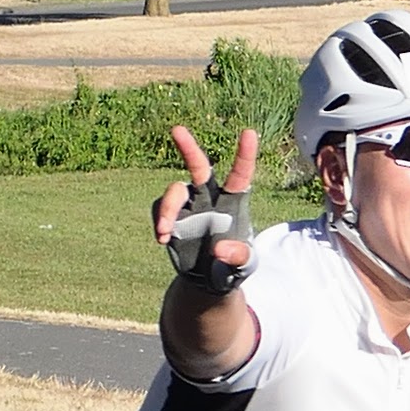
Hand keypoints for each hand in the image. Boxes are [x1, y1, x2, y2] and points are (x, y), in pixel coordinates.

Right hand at [152, 123, 258, 284]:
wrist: (209, 281)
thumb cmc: (234, 267)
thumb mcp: (244, 266)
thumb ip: (237, 257)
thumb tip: (219, 249)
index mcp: (234, 203)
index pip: (240, 175)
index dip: (244, 155)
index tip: (250, 133)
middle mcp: (210, 198)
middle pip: (199, 167)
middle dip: (188, 148)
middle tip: (177, 129)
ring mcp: (189, 206)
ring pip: (175, 191)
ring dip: (168, 208)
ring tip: (165, 231)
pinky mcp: (171, 217)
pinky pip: (160, 209)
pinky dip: (160, 221)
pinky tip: (163, 239)